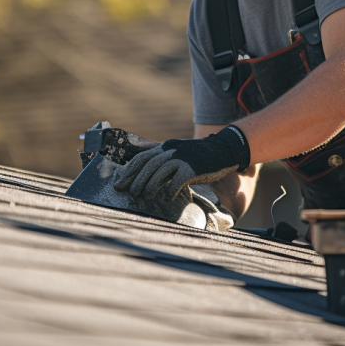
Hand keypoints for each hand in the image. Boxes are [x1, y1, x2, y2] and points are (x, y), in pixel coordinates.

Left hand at [113, 126, 250, 200]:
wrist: (224, 150)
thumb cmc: (200, 156)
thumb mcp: (180, 153)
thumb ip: (166, 162)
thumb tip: (147, 177)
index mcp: (166, 147)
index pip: (142, 158)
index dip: (129, 171)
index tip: (120, 182)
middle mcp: (171, 150)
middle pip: (148, 165)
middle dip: (136, 180)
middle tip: (130, 192)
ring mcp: (182, 158)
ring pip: (160, 172)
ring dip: (150, 185)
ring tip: (144, 196)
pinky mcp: (193, 168)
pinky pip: (177, 181)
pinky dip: (170, 190)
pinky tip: (167, 198)